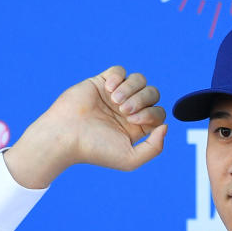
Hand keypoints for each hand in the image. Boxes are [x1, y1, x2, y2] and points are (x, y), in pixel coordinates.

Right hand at [5, 66, 167, 187]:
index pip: (159, 113)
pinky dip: (118, 77)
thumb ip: (154, 148)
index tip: (133, 121)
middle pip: (153, 93)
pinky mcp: (101, 82)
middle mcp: (129, 110)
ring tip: (114, 100)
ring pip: (139, 80)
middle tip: (124, 111)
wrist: (66, 136)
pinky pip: (119, 71)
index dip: (151, 113)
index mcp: (137, 128)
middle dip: (142, 100)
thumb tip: (165, 126)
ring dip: (131, 88)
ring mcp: (116, 95)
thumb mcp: (130, 159)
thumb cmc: (96, 150)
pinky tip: (108, 89)